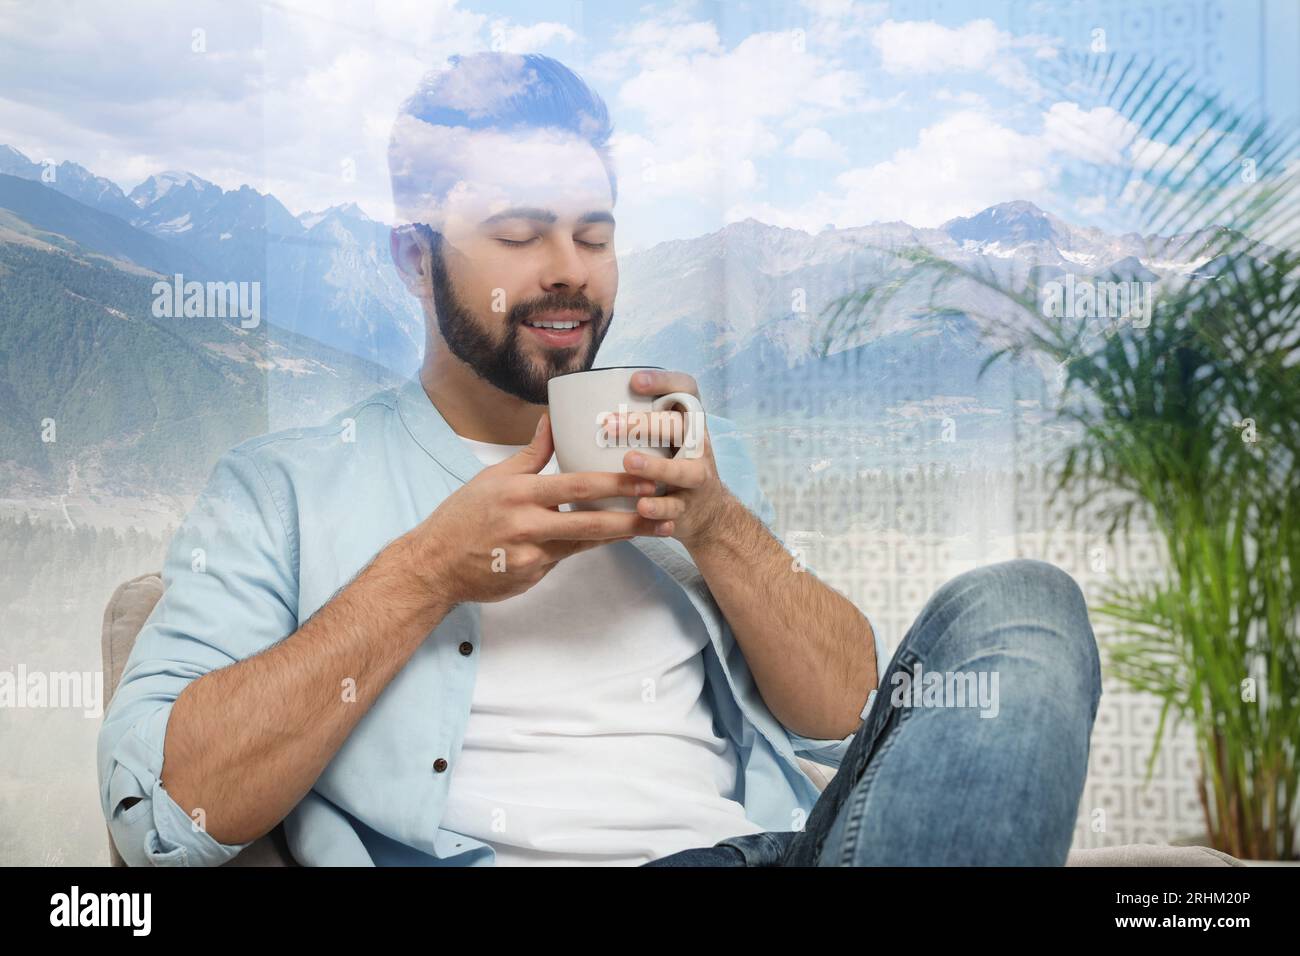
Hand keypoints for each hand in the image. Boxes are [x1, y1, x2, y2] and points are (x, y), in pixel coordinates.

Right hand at [403, 413, 670, 604]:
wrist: (434, 565)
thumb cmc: (463, 516)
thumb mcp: (493, 478)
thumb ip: (531, 453)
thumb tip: (551, 418)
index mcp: (519, 493)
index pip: (576, 486)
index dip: (615, 484)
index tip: (645, 477)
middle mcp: (527, 524)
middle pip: (589, 521)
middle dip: (631, 515)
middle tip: (664, 507)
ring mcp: (530, 555)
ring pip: (585, 543)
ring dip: (623, 536)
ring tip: (657, 527)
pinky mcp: (531, 576)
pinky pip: (566, 558)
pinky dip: (588, 547)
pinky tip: (616, 539)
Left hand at [605, 369, 732, 550]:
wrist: (708, 512)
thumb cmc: (670, 465)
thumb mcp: (664, 440)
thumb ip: (633, 424)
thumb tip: (566, 413)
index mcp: (687, 422)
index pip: (685, 389)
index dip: (664, 382)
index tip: (634, 382)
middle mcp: (696, 445)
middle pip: (678, 427)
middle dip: (645, 424)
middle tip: (609, 425)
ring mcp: (696, 477)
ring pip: (683, 470)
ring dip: (657, 466)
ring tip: (629, 462)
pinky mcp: (689, 507)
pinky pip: (675, 508)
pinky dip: (660, 508)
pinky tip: (641, 507)